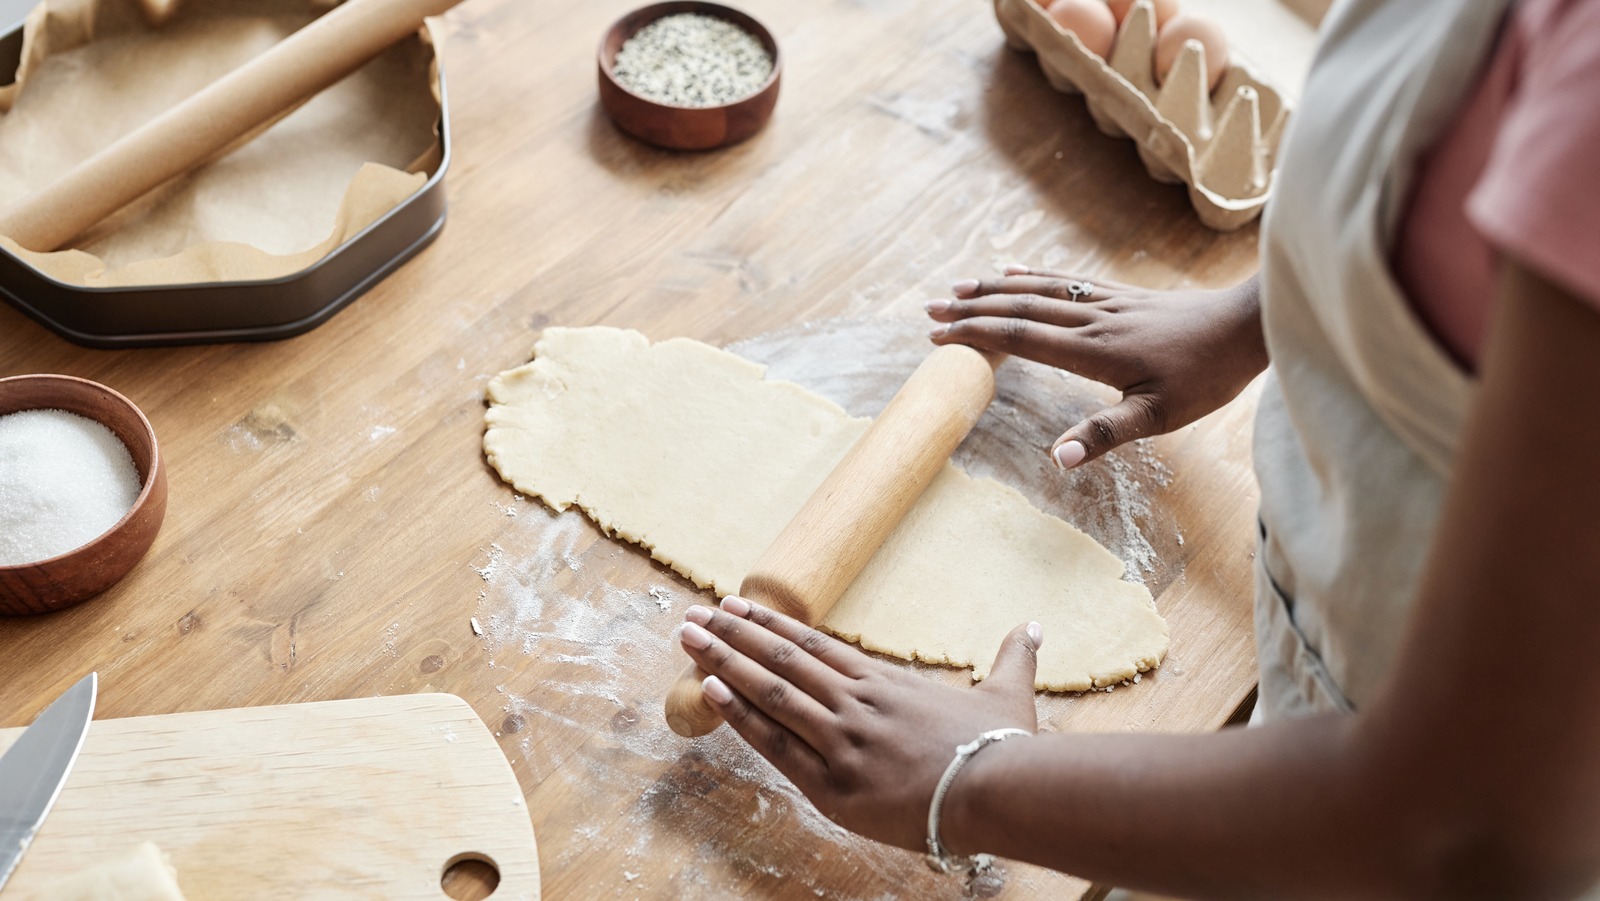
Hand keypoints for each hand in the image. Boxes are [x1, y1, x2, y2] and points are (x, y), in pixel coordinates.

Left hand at [676, 596, 1042, 852]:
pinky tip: (707, 692)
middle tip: (693, 613)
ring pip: (770, 692)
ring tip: (687, 639)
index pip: (814, 645)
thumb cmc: (1005, 747)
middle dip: (732, 635)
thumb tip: (1033, 625)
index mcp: (886, 683)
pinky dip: (740, 716)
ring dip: (723, 663)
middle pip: (781, 659)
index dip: (771, 624)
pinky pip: (776, 744)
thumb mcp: (1009, 695)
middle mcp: (855, 703)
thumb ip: (1012, 657)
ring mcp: (841, 740)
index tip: (737, 604)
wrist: (1001, 790)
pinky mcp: (834, 782)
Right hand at [929, 266, 1266, 468]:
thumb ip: (1104, 434)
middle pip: (1020, 308)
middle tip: (929, 311)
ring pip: (1038, 289)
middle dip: (971, 309)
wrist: (1246, 327)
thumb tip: (1056, 460)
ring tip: (958, 288)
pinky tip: (1014, 270)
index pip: (1021, 337)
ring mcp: (1105, 303)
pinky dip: (1032, 275)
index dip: (976, 336)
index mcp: (1092, 351)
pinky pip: (1065, 280)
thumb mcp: (1158, 416)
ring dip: (993, 288)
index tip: (938, 338)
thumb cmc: (1205, 376)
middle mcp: (1091, 319)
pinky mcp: (1121, 296)